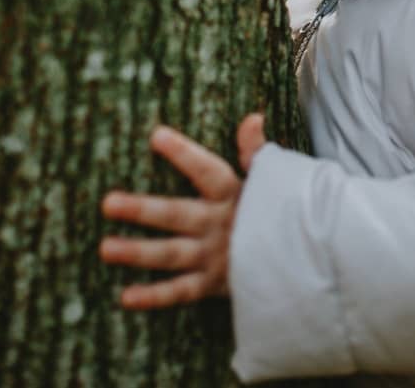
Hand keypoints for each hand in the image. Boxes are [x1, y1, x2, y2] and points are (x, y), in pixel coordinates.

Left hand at [98, 113, 266, 308]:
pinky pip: (182, 292)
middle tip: (108, 203)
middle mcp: (221, 225)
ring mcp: (216, 256)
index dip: (184, 155)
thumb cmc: (283, 211)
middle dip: (143, 209)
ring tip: (105, 248)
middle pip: (177, 215)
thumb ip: (257, 151)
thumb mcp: (276, 179)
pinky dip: (155, 297)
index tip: (156, 136)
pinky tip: (126, 297)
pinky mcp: (214, 283)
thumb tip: (253, 117)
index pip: (208, 171)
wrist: (309, 258)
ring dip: (138, 252)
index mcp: (234, 195)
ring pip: (172, 254)